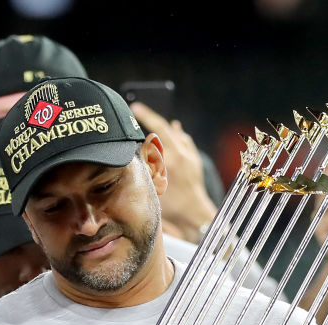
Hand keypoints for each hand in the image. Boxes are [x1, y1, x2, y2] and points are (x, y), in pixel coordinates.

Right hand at [130, 102, 215, 242]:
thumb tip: (138, 151)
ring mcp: (189, 155)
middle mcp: (179, 154)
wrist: (194, 214)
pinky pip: (185, 140)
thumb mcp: (152, 187)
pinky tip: (175, 128)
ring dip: (163, 126)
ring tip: (152, 119)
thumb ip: (146, 167)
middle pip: (163, 127)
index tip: (133, 109)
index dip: (142, 118)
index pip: (152, 132)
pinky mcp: (195, 159)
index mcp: (167, 160)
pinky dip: (178, 133)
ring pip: (175, 132)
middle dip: (149, 115)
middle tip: (137, 107)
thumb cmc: (171, 206)